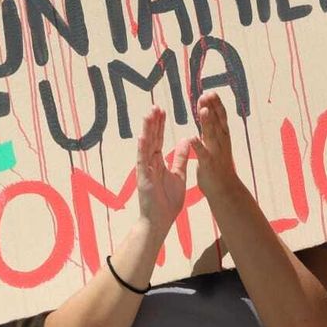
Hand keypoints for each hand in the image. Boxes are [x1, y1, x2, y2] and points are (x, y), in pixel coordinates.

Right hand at [133, 107, 187, 231]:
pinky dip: (143, 148)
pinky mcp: (143, 178)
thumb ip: (180, 158)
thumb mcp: (179, 175)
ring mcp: (145, 170)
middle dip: (153, 122)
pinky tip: (143, 136)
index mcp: (157, 163)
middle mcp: (149, 164)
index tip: (161, 111)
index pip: (158, 140)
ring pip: (146, 146)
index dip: (160, 125)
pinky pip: (143, 160)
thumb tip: (184, 141)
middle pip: (151, 139)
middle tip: (155, 106)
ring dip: (147, 130)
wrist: (160, 221)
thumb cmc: (167, 201)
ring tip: (149, 114)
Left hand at [191, 93, 238, 193]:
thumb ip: (211, 128)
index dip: (215, 104)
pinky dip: (198, 145)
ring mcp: (216, 152)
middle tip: (207, 93)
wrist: (225, 189)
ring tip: (202, 109)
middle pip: (217, 121)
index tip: (209, 92)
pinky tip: (192, 137)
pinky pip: (203, 153)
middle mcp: (221, 142)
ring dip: (207, 121)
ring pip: (211, 134)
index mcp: (221, 136)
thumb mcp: (216, 143)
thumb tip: (207, 111)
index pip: (219, 117)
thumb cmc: (218, 165)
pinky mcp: (208, 164)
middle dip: (213, 107)